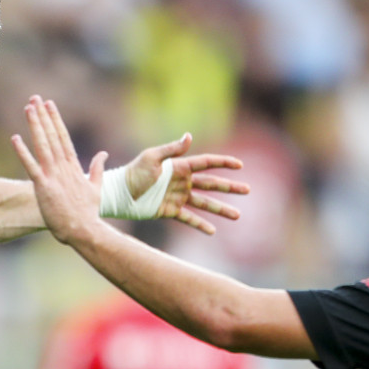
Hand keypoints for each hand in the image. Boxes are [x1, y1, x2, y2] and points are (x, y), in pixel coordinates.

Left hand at [11, 95, 105, 244]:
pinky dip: (23, 152)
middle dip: (43, 116)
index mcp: (74, 167)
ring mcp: (53, 176)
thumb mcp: (97, 187)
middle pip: (52, 136)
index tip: (49, 105)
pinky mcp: (44, 187)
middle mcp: (63, 168)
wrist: (83, 230)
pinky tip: (15, 138)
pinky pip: (31, 166)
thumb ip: (98, 169)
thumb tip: (103, 154)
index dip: (55, 120)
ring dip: (35, 126)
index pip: (63, 137)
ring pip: (42, 146)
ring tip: (28, 108)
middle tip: (35, 98)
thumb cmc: (89, 213)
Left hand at [125, 135, 248, 234]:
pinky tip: (213, 231)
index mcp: (179, 167)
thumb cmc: (133, 172)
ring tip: (237, 215)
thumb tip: (189, 137)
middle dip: (230, 187)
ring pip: (205, 204)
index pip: (206, 163)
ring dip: (221, 209)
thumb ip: (171, 150)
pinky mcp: (170, 211)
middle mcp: (182, 182)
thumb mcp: (151, 157)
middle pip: (211, 184)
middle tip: (248, 190)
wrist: (120, 193)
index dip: (223, 163)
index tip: (240, 165)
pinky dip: (200, 225)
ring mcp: (178, 197)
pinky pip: (189, 219)